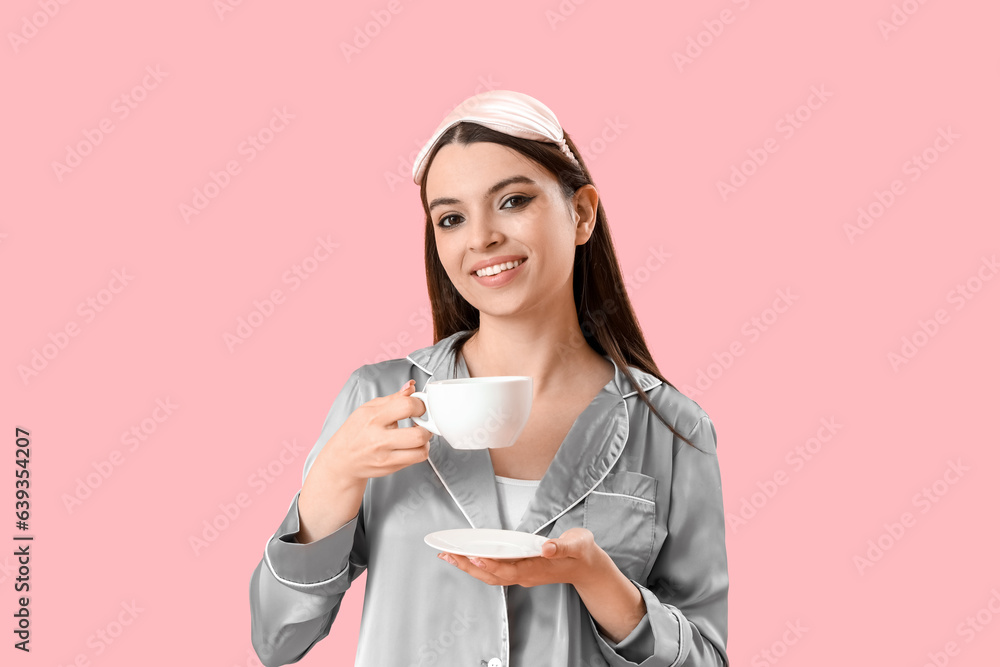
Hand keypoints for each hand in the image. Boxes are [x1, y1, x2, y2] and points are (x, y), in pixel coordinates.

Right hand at [313, 379, 432, 483]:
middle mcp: (379, 439)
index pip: (406, 407)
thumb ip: (394, 398)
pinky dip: (419, 451)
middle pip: (418, 434)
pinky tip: (412, 444)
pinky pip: (416, 460)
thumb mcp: (369, 408)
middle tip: (423, 422)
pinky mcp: (390, 468)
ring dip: (426, 441)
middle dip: (427, 426)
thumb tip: (411, 387)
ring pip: (421, 451)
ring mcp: (385, 456)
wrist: (342, 459)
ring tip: (418, 434)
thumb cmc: (355, 432)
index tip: (419, 406)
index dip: (420, 404)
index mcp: (374, 418)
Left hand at [437, 527, 610, 588]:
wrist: (587, 567)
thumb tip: (547, 548)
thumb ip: (562, 547)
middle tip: (448, 555)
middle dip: (469, 566)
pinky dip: (478, 564)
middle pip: (493, 575)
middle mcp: (526, 574)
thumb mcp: (578, 545)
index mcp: (538, 568)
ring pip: (491, 575)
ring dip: (469, 566)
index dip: (492, 565)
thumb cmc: (581, 553)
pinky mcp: (520, 570)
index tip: (475, 557)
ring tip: (448, 556)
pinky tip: (467, 557)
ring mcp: (522, 574)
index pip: (510, 570)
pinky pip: (494, 570)